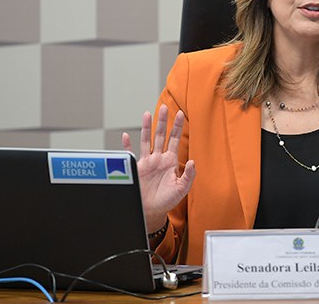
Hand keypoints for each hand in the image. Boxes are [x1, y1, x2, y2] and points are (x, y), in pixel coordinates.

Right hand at [122, 105, 195, 233]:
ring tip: (147, 113)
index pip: (174, 139)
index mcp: (170, 161)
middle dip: (163, 121)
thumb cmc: (167, 200)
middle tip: (164, 107)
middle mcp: (158, 158)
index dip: (177, 126)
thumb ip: (189, 175)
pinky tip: (125, 135)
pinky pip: (131, 154)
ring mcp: (147, 162)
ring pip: (146, 140)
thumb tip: (193, 162)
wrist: (152, 211)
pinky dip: (127, 145)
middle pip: (160, 135)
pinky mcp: (136, 168)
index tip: (180, 113)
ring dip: (146, 127)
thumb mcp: (182, 188)